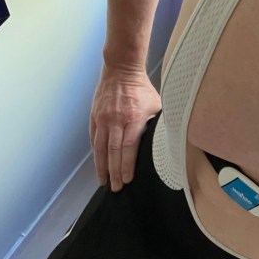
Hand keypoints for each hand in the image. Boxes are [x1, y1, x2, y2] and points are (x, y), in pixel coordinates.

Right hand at [90, 67, 161, 191]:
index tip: (127, 180)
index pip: (128, 148)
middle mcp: (115, 120)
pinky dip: (96, 153)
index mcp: (133, 119)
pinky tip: (99, 163)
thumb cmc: (141, 88)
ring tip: (103, 181)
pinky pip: (94, 138)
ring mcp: (103, 119)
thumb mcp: (156, 104)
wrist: (121, 69)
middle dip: (114, 172)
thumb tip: (163, 141)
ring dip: (102, 167)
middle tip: (115, 188)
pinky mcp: (95, 116)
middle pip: (113, 152)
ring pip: (100, 148)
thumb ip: (156, 124)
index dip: (126, 166)